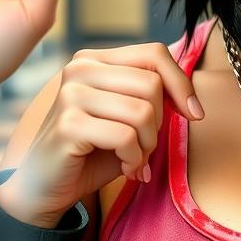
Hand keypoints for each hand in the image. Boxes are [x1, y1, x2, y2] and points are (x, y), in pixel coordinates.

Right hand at [0, 43, 204, 225]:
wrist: (46, 188)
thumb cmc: (93, 153)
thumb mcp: (128, 120)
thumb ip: (153, 100)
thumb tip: (190, 101)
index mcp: (96, 60)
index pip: (154, 53)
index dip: (181, 83)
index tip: (194, 113)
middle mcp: (79, 69)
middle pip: (152, 84)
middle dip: (160, 124)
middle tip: (146, 148)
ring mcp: (70, 94)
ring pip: (142, 112)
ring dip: (148, 146)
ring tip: (135, 160)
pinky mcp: (68, 124)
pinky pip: (125, 137)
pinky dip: (134, 159)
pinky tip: (125, 169)